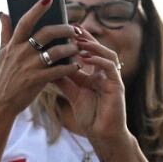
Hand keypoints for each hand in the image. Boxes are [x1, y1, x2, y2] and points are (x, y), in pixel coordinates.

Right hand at [0, 0, 82, 116]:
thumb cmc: (3, 77)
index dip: (37, 8)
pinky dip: (70, 67)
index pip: (25, 21)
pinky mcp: (36, 81)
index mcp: (13, 45)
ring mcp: (29, 67)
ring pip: (55, 51)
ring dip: (70, 48)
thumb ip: (5, 32)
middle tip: (75, 30)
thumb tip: (2, 12)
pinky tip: (76, 66)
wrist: (0, 104)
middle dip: (64, 29)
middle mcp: (20, 53)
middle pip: (46, 33)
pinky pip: (58, 70)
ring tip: (78, 48)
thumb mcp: (1, 54)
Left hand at [56, 35, 131, 157]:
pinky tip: (86, 58)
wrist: (101, 134)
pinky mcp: (117, 86)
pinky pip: (110, 68)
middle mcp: (104, 72)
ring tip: (78, 41)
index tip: (63, 29)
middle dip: (86, 38)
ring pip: (107, 54)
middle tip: (72, 28)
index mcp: (94, 73)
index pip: (87, 51)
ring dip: (93, 46)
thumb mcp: (71, 92)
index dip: (77, 40)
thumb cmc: (89, 114)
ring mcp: (112, 78)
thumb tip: (45, 64)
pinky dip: (98, 60)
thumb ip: (62, 78)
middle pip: (98, 48)